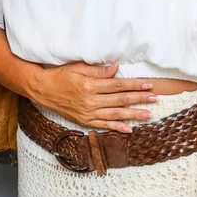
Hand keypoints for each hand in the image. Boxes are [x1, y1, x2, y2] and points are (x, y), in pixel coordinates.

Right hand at [32, 62, 155, 132]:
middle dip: (138, 99)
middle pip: (119, 100)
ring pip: (115, 115)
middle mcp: (90, 101)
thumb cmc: (60, 76)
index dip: (134, 85)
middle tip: (154, 99)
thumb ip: (98, 70)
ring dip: (133, 115)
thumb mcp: (77, 67)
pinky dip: (116, 128)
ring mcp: (87, 113)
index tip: (148, 85)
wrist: (43, 90)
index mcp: (89, 85)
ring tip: (148, 114)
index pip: (117, 85)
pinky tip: (129, 129)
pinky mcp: (84, 121)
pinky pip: (103, 125)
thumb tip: (116, 69)